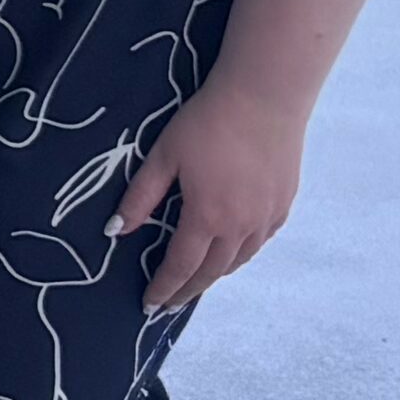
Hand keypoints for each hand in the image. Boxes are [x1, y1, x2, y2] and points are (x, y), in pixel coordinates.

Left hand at [114, 79, 308, 312]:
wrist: (265, 95)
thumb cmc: (208, 122)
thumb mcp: (164, 156)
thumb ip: (140, 197)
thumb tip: (115, 231)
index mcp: (207, 217)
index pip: (181, 266)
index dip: (164, 287)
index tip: (149, 304)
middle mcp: (241, 226)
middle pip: (211, 271)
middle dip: (187, 290)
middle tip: (169, 304)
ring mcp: (267, 216)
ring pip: (239, 260)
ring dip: (214, 274)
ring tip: (196, 280)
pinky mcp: (284, 203)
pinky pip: (260, 241)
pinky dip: (241, 254)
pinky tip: (231, 251)